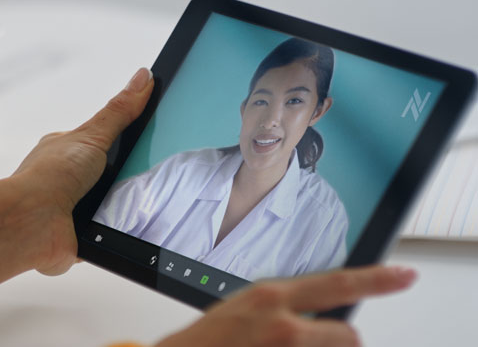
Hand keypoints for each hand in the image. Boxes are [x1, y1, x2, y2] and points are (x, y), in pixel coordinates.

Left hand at [0, 67, 152, 311]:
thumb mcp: (92, 136)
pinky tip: (125, 228)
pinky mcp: (81, 235)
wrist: (29, 223)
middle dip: (131, 176)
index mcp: (68, 150)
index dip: (130, 140)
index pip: (105, 140)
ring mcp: (75, 206)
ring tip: (134, 203)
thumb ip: (120, 111)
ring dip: (126, 206)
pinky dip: (118, 232)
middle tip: (147, 175)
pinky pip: (110, 233)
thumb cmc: (49, 176)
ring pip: (115, 203)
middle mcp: (69, 178)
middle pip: (114, 172)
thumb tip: (143, 76)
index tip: (155, 138)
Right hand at [155, 265, 416, 346]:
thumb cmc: (211, 337)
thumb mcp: (248, 306)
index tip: (404, 275)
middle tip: (313, 342)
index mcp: (272, 296)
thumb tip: (323, 313)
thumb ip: (286, 305)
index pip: (338, 283)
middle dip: (341, 341)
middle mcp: (283, 325)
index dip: (378, 280)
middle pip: (348, 335)